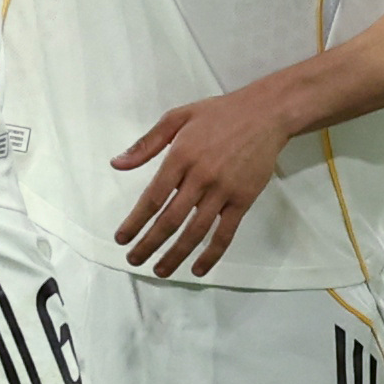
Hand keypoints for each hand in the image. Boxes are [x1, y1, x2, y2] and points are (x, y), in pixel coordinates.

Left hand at [109, 83, 297, 274]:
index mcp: (181, 156)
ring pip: (195, 231)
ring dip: (175, 255)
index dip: (136, 221)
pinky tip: (198, 268)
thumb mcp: (178, 117)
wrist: (266, 113)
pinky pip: (225, 233)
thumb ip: (147, 143)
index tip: (122, 238)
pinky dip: (211, 254)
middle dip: (149, 244)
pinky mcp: (243, 199)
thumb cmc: (220, 114)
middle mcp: (200, 177)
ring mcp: (223, 191)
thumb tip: (117, 164)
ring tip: (160, 270)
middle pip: (170, 220)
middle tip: (134, 260)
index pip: (153, 197)